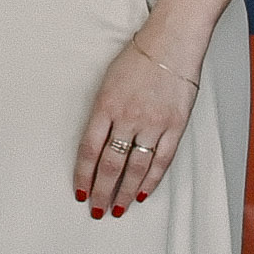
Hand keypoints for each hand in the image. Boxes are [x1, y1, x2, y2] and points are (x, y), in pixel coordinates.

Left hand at [74, 40, 199, 216]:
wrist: (171, 43)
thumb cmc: (137, 59)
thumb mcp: (107, 83)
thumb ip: (102, 114)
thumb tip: (96, 144)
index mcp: (105, 106)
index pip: (88, 150)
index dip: (83, 175)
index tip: (79, 192)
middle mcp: (127, 118)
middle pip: (110, 164)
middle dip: (101, 191)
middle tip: (96, 210)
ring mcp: (153, 123)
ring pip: (136, 168)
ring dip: (125, 192)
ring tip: (118, 209)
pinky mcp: (175, 126)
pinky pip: (161, 160)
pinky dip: (151, 180)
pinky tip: (143, 194)